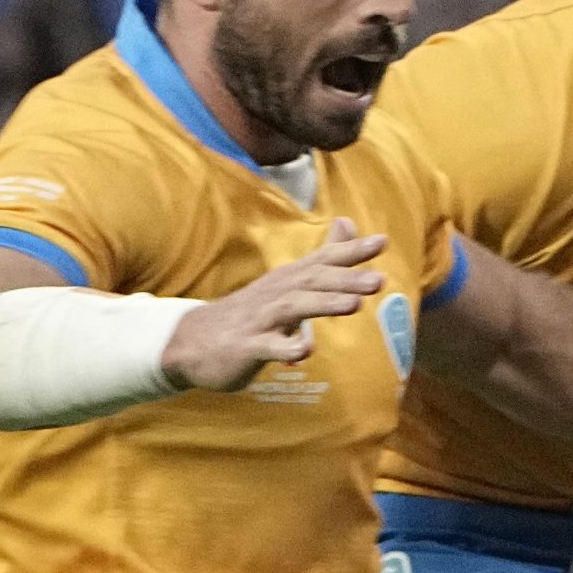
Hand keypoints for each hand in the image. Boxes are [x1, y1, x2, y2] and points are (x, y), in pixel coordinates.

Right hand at [161, 217, 387, 391]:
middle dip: (345, 279)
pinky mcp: (246, 346)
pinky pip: (268, 346)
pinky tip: (306, 349)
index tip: (382, 241)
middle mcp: (276, 294)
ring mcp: (260, 320)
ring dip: (323, 304)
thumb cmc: (251, 312)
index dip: (351, 251)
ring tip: (354, 304)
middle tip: (379, 280)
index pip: (322, 260)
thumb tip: (348, 223)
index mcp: (289, 280)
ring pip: (293, 308)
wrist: (189, 343)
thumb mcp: (287, 282)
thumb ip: (322, 257)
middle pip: (312, 281)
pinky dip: (287, 347)